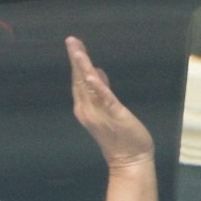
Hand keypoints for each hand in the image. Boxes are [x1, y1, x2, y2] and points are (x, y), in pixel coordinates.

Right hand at [66, 36, 154, 171]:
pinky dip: (97, 86)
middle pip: (79, 79)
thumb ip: (102, 91)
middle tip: (71, 40)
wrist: (129, 160)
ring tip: (77, 50)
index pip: (79, 80)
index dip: (76, 62)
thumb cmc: (121, 136)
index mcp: (85, 107)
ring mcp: (99, 112)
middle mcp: (87, 109)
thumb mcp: (109, 109)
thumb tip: (98, 73)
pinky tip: (93, 73)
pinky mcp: (114, 114)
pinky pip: (104, 98)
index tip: (74, 44)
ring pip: (87, 85)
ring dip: (82, 67)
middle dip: (75, 59)